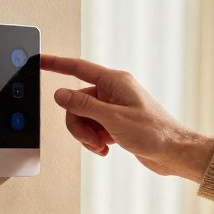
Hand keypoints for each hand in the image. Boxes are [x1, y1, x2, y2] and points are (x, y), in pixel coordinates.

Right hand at [40, 54, 213, 181]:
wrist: (174, 152)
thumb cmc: (154, 133)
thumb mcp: (113, 119)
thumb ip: (84, 105)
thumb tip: (60, 94)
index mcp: (114, 82)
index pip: (78, 68)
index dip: (56, 64)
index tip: (40, 61)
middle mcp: (113, 91)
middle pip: (76, 101)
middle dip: (78, 124)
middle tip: (91, 140)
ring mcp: (114, 107)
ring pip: (83, 117)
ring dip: (87, 135)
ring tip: (101, 146)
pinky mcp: (116, 122)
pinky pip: (93, 128)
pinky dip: (95, 140)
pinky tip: (106, 149)